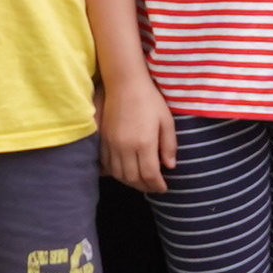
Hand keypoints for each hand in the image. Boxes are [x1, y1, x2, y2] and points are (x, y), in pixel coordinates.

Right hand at [99, 75, 176, 194]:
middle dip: (144, 187)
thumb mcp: (167, 120)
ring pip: (118, 174)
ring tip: (141, 182)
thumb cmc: (150, 100)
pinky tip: (125, 172)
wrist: (124, 84)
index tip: (164, 188)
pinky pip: (106, 165)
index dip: (157, 185)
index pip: (149, 174)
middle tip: (153, 187)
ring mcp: (111, 145)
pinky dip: (116, 173)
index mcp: (144, 143)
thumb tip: (170, 166)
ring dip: (130, 182)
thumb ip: (169, 145)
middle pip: (133, 178)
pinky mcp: (102, 140)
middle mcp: (125, 147)